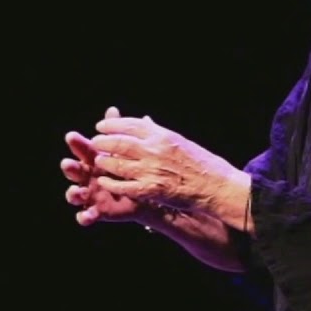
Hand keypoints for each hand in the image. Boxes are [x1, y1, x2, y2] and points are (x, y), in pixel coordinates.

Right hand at [62, 106, 157, 226]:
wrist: (143, 195)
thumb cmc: (128, 169)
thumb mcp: (124, 151)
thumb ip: (116, 133)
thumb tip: (112, 110)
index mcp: (93, 160)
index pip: (82, 149)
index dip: (76, 143)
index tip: (72, 136)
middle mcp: (87, 176)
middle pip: (74, 171)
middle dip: (70, 168)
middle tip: (68, 164)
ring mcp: (89, 194)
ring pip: (74, 194)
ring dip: (73, 193)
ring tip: (77, 192)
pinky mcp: (95, 210)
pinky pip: (85, 215)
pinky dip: (84, 216)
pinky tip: (88, 216)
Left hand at [90, 112, 238, 214]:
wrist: (215, 185)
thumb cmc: (201, 162)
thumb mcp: (180, 141)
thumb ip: (159, 133)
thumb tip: (143, 122)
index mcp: (162, 135)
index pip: (130, 124)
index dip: (112, 125)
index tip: (101, 126)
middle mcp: (154, 150)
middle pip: (119, 142)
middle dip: (103, 142)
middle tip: (95, 142)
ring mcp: (151, 170)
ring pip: (118, 163)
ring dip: (105, 161)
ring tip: (99, 160)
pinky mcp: (151, 189)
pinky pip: (124, 186)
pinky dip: (112, 183)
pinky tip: (105, 182)